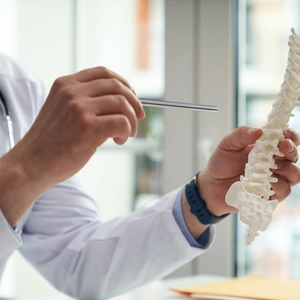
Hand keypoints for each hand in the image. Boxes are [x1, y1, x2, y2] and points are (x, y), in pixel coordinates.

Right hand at [12, 66, 144, 187]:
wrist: (33, 164)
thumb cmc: (52, 141)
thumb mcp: (63, 110)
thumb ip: (85, 101)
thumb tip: (121, 102)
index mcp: (66, 84)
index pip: (103, 72)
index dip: (123, 83)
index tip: (132, 97)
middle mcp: (72, 92)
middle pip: (117, 86)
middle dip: (134, 102)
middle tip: (138, 117)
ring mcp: (80, 108)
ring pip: (123, 104)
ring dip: (132, 120)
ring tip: (126, 134)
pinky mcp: (88, 127)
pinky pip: (122, 122)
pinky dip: (127, 131)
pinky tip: (118, 140)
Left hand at [197, 126, 299, 215]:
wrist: (211, 185)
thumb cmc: (220, 163)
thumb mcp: (227, 145)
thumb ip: (241, 135)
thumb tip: (259, 130)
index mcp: (266, 148)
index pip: (287, 140)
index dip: (290, 136)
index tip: (285, 134)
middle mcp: (273, 163)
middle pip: (293, 156)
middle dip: (291, 150)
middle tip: (282, 146)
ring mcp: (273, 180)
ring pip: (294, 175)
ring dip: (288, 169)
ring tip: (273, 166)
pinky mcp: (269, 195)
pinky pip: (283, 192)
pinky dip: (280, 186)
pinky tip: (269, 182)